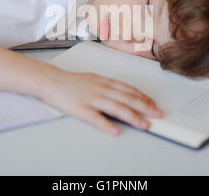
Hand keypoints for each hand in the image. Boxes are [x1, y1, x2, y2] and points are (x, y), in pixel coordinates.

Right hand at [41, 71, 162, 135]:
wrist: (51, 81)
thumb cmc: (71, 81)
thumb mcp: (94, 79)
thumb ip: (109, 86)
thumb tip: (123, 93)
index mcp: (104, 81)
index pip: (129, 89)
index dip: (143, 98)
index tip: (153, 104)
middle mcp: (101, 89)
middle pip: (127, 98)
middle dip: (145, 107)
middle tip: (157, 115)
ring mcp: (91, 98)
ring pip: (116, 108)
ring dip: (133, 117)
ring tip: (144, 125)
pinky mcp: (80, 109)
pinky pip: (95, 118)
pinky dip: (106, 125)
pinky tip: (115, 130)